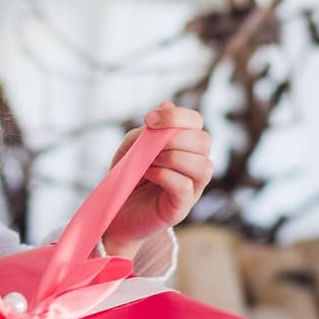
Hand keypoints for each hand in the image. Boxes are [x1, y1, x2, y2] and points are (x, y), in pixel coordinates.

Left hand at [101, 102, 213, 259]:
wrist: (114, 212)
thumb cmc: (127, 177)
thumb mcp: (131, 147)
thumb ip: (148, 130)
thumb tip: (166, 106)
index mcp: (185, 146)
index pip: (196, 122)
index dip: (177, 116)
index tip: (148, 120)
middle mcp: (194, 165)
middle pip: (203, 141)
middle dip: (174, 138)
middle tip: (148, 146)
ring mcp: (192, 188)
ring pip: (203, 165)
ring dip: (172, 157)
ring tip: (148, 162)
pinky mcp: (181, 208)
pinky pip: (185, 186)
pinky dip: (165, 175)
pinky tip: (148, 174)